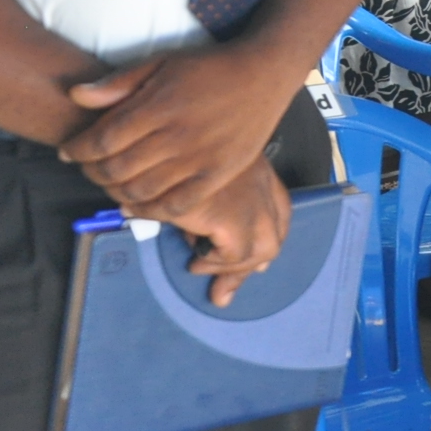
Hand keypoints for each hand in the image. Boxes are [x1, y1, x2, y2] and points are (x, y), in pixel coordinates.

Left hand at [59, 43, 305, 220]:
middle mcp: (178, 135)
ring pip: (141, 190)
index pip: (102, 139)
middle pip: (116, 168)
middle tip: (86, 168)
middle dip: (91, 171)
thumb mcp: (163, 62)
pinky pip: (176, 204)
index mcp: (160, 105)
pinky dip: (150, 211)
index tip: (68, 151)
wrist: (264, 73)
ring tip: (109, 183)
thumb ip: (119, 82)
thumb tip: (75, 96)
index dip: (78, 149)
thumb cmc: (211, 66)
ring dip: (115, 191)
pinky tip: (137, 206)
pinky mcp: (219, 174)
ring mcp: (200, 158)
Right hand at [156, 158, 291, 308]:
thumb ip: (208, 204)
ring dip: (231, 267)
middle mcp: (259, 182)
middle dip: (249, 264)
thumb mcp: (195, 178)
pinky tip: (194, 257)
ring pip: (264, 249)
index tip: (256, 263)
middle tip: (224, 286)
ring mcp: (250, 199)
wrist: (150, 144)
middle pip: (274, 233)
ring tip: (198, 265)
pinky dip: (215, 262)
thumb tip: (201, 248)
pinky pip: (236, 254)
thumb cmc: (167, 155)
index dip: (268, 236)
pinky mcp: (232, 215)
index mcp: (254, 168)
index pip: (280, 209)